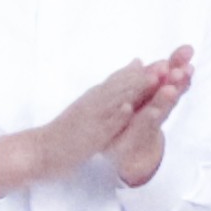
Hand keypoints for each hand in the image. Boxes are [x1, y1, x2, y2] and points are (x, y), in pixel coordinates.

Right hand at [0, 51, 182, 197]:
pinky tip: (127, 109)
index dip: (147, 70)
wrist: (42, 149)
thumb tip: (137, 62)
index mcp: (98, 95)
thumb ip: (115, 85)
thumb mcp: (93, 103)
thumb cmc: (69, 130)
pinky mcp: (86, 133)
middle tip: (169, 64)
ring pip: (114, 100)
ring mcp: (91, 116)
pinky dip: (114, 115)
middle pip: (123, 84)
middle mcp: (95, 101)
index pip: (124, 78)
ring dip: (134, 89)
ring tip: (154, 79)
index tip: (169, 61)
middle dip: (146, 75)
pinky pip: (101, 123)